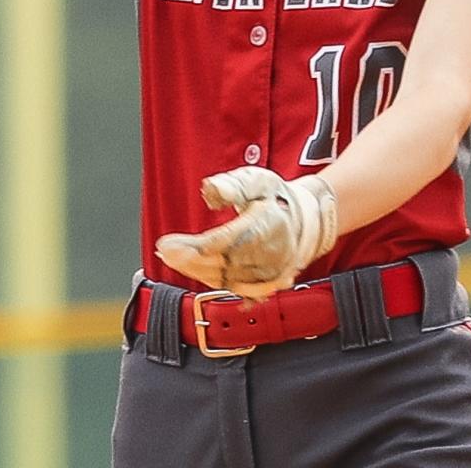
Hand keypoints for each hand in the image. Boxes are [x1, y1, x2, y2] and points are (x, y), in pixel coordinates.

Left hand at [155, 167, 337, 300]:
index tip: (168, 242)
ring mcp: (272, 274)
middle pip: (225, 265)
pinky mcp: (267, 286)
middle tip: (165, 252)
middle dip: (190, 261)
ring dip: (197, 273)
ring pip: (228, 281)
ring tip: (175, 259)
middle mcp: (273, 254)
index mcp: (271, 224)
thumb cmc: (275, 198)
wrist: (305, 221)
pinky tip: (195, 273)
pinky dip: (213, 284)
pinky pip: (236, 291)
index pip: (228, 242)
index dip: (196, 246)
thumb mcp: (257, 180)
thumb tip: (209, 190)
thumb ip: (233, 185)